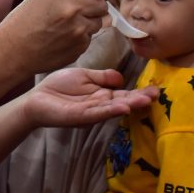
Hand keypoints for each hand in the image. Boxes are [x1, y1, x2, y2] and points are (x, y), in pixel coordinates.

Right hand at [0, 0, 110, 74]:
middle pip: (102, 3)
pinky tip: (62, 39)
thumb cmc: (25, 20)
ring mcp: (78, 28)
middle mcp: (73, 7)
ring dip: (88, 23)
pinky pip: (89, 38)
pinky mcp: (80, 45)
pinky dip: (80, 38)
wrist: (13, 49)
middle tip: (81, 12)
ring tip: (67, 27)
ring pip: (99, 22)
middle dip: (95, 7)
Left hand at [24, 68, 157, 128]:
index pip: (124, 93)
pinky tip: (123, 106)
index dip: (139, 92)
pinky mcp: (80, 116)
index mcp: (102, 95)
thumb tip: (121, 78)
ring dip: (129, 104)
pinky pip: (98, 113)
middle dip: (139, 99)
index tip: (155, 89)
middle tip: (156, 95)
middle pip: (123, 101)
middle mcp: (100, 105)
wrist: (37, 99)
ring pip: (114, 108)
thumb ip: (102, 77)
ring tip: (145, 100)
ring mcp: (92, 112)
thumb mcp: (84, 75)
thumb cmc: (59, 87)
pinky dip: (111, 110)